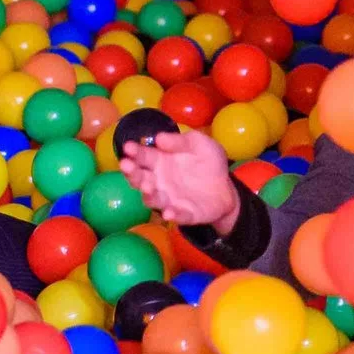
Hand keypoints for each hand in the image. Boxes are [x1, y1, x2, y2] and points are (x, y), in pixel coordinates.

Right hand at [119, 131, 241, 232]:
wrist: (226, 186)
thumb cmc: (207, 161)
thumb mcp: (198, 143)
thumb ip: (180, 141)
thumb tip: (159, 138)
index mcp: (160, 161)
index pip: (143, 156)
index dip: (134, 152)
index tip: (128, 147)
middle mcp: (159, 181)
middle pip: (140, 178)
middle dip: (131, 172)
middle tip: (126, 165)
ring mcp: (170, 199)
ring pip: (152, 199)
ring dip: (148, 194)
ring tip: (147, 188)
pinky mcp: (185, 213)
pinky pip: (177, 215)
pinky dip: (172, 214)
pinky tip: (169, 213)